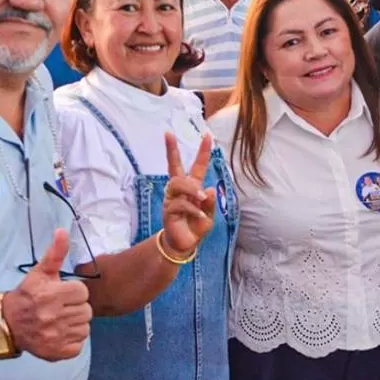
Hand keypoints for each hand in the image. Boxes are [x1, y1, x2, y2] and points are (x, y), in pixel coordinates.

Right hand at [3, 229, 91, 360]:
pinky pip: (79, 345)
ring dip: (75, 324)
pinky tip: (60, 333)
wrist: (7, 323)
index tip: (62, 293)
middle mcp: (53, 317)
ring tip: (61, 319)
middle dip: (75, 308)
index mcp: (51, 295)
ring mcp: (55, 337)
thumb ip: (55, 253)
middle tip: (61, 307)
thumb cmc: (28, 295)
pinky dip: (72, 340)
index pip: (82, 293)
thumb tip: (63, 231)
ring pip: (85, 328)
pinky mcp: (56, 353)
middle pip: (86, 311)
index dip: (74, 292)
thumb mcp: (40, 272)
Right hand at [161, 131, 215, 256]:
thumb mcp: (210, 214)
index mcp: (193, 187)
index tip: (207, 135)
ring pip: (178, 184)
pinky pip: (180, 204)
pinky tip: (199, 215)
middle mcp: (180, 190)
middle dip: (170, 149)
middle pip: (174, 167)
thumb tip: (210, 189)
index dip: (203, 151)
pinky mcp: (168, 211)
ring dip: (192, 189)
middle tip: (168, 134)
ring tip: (202, 199)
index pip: (197, 166)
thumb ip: (211, 203)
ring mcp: (172, 199)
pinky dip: (193, 209)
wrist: (186, 245)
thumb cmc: (196, 226)